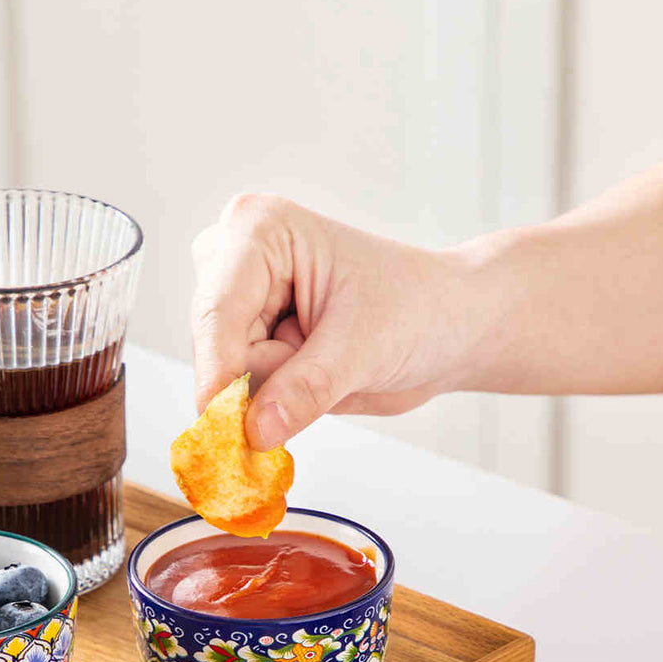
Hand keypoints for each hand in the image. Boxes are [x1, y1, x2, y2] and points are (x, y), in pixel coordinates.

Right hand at [190, 194, 476, 449]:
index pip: (217, 311)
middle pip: (216, 348)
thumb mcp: (364, 347)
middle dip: (262, 378)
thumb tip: (256, 430)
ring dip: (276, 390)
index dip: (217, 372)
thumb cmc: (417, 310)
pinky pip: (239, 395)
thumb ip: (305, 389)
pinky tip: (315, 374)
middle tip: (325, 368)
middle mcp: (234, 261)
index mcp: (259, 231)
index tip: (222, 424)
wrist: (446, 329)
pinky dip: (276, 402)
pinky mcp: (245, 341)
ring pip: (225, 378)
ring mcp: (237, 303)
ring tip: (328, 360)